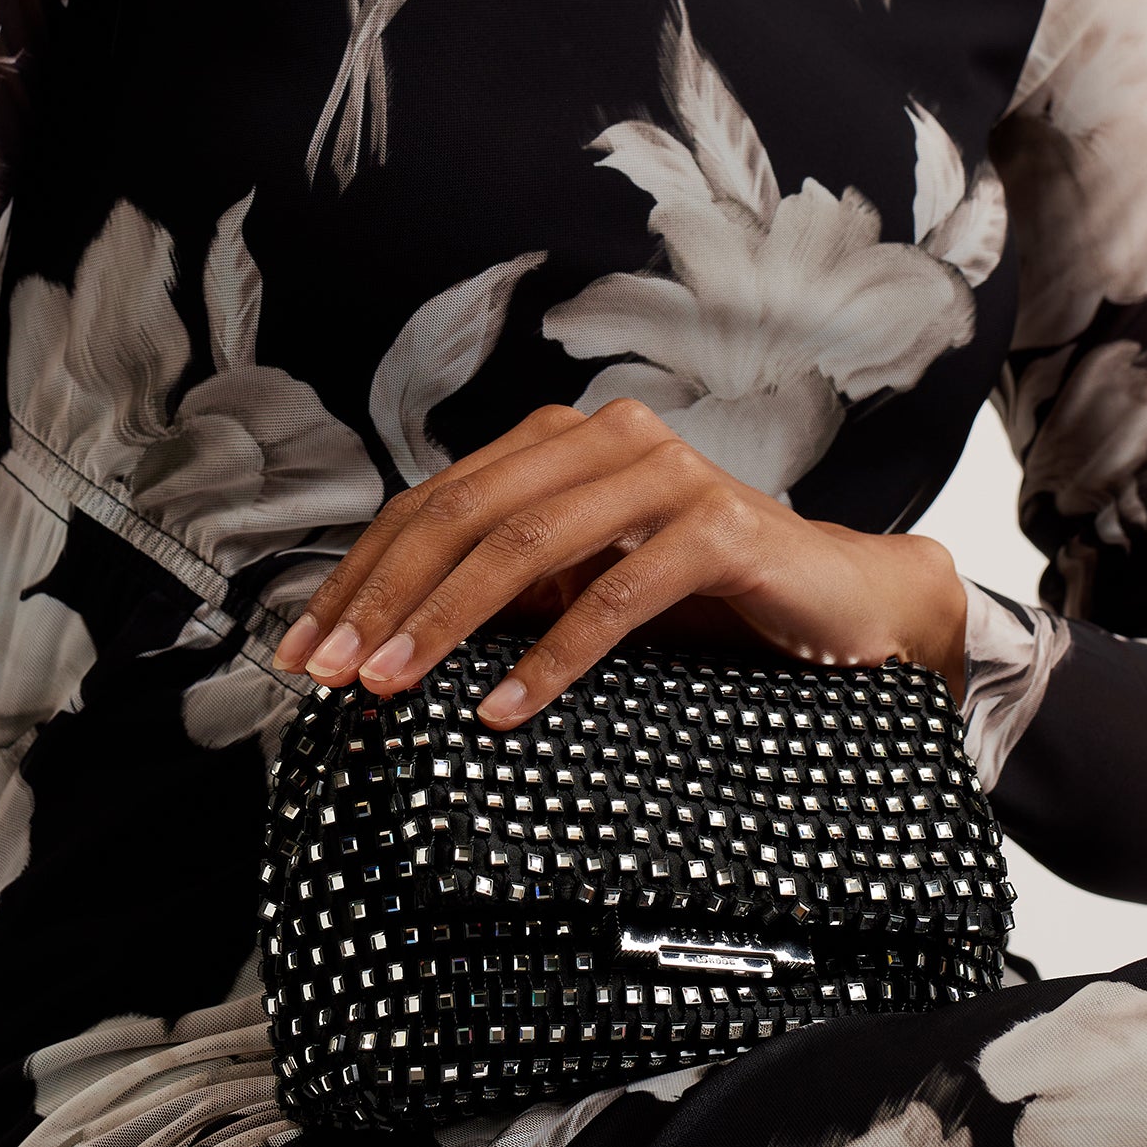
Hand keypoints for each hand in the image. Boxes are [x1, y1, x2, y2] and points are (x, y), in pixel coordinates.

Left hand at [271, 399, 967, 726]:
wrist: (841, 604)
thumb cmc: (700, 597)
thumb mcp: (583, 584)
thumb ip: (505, 587)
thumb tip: (381, 642)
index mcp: (563, 438)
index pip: (433, 500)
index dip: (361, 573)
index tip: (305, 649)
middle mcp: (608, 435)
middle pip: (463, 513)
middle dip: (384, 598)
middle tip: (331, 674)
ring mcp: (667, 473)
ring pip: (526, 544)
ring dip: (446, 624)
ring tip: (393, 688)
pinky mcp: (719, 527)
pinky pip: (614, 594)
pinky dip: (549, 659)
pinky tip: (502, 710)